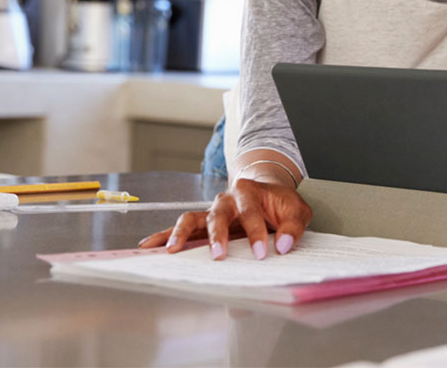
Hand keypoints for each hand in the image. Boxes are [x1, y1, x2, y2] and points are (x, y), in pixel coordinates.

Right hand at [137, 178, 312, 260]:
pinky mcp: (203, 224)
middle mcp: (226, 199)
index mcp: (249, 191)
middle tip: (219, 255)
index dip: (256, 233)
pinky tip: (150, 247)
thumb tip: (282, 245)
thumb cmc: (281, 205)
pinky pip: (182, 229)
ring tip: (171, 250)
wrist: (268, 194)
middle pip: (217, 214)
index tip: (262, 253)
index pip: (251, 212)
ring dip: (181, 234)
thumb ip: (293, 227)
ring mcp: (211, 211)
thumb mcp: (296, 211)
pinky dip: (165, 236)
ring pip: (192, 219)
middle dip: (218, 235)